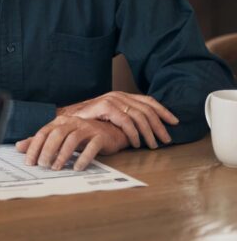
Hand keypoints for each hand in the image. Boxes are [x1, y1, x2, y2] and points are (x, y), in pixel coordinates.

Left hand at [15, 116, 129, 170]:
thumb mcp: (60, 138)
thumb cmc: (82, 135)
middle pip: (56, 134)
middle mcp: (73, 122)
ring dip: (63, 155)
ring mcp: (87, 128)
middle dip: (47, 150)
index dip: (34, 147)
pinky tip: (77, 167)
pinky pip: (91, 147)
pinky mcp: (101, 137)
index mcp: (60, 121)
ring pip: (72, 139)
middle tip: (42, 165)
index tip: (29, 162)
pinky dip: (83, 158)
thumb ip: (41, 142)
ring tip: (57, 168)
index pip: (43, 132)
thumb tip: (19, 147)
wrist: (110, 131)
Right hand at [57, 92, 178, 148]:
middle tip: (166, 140)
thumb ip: (124, 117)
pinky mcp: (105, 107)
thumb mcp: (109, 117)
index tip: (175, 122)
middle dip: (160, 126)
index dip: (164, 111)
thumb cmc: (87, 120)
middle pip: (147, 109)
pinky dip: (133, 134)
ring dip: (149, 133)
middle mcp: (118, 95)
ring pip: (139, 116)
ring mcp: (112, 99)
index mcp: (122, 95)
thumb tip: (145, 127)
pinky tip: (135, 143)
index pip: (148, 100)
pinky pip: (126, 121)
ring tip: (152, 145)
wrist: (65, 118)